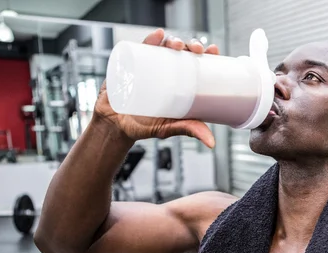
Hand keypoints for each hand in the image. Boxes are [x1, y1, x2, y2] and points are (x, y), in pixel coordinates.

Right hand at [94, 29, 220, 147]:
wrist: (114, 126)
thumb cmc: (144, 126)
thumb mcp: (169, 128)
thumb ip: (188, 130)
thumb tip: (212, 143)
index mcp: (179, 83)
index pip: (196, 63)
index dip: (206, 54)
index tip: (213, 50)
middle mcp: (165, 71)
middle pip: (182, 51)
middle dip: (191, 45)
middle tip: (197, 50)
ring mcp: (148, 65)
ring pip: (164, 46)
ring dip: (173, 40)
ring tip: (177, 45)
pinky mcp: (131, 64)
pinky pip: (141, 47)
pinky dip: (150, 39)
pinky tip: (158, 35)